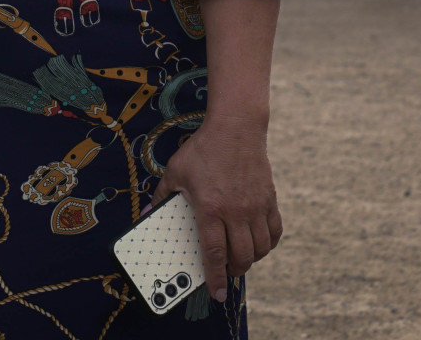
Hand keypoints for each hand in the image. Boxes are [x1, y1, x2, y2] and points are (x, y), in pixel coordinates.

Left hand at [153, 119, 282, 302]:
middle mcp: (236, 212)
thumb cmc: (202, 150)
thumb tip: (146, 216)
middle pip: (241, 257)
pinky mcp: (269, 199)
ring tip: (240, 259)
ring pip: (260, 249)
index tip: (216, 293)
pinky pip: (275, 232)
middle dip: (233, 272)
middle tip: (226, 273)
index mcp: (210, 208)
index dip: (215, 277)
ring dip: (251, 260)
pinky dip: (268, 244)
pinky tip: (259, 244)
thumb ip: (161, 198)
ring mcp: (256, 206)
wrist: (235, 128)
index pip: (215, 253)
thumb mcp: (175, 172)